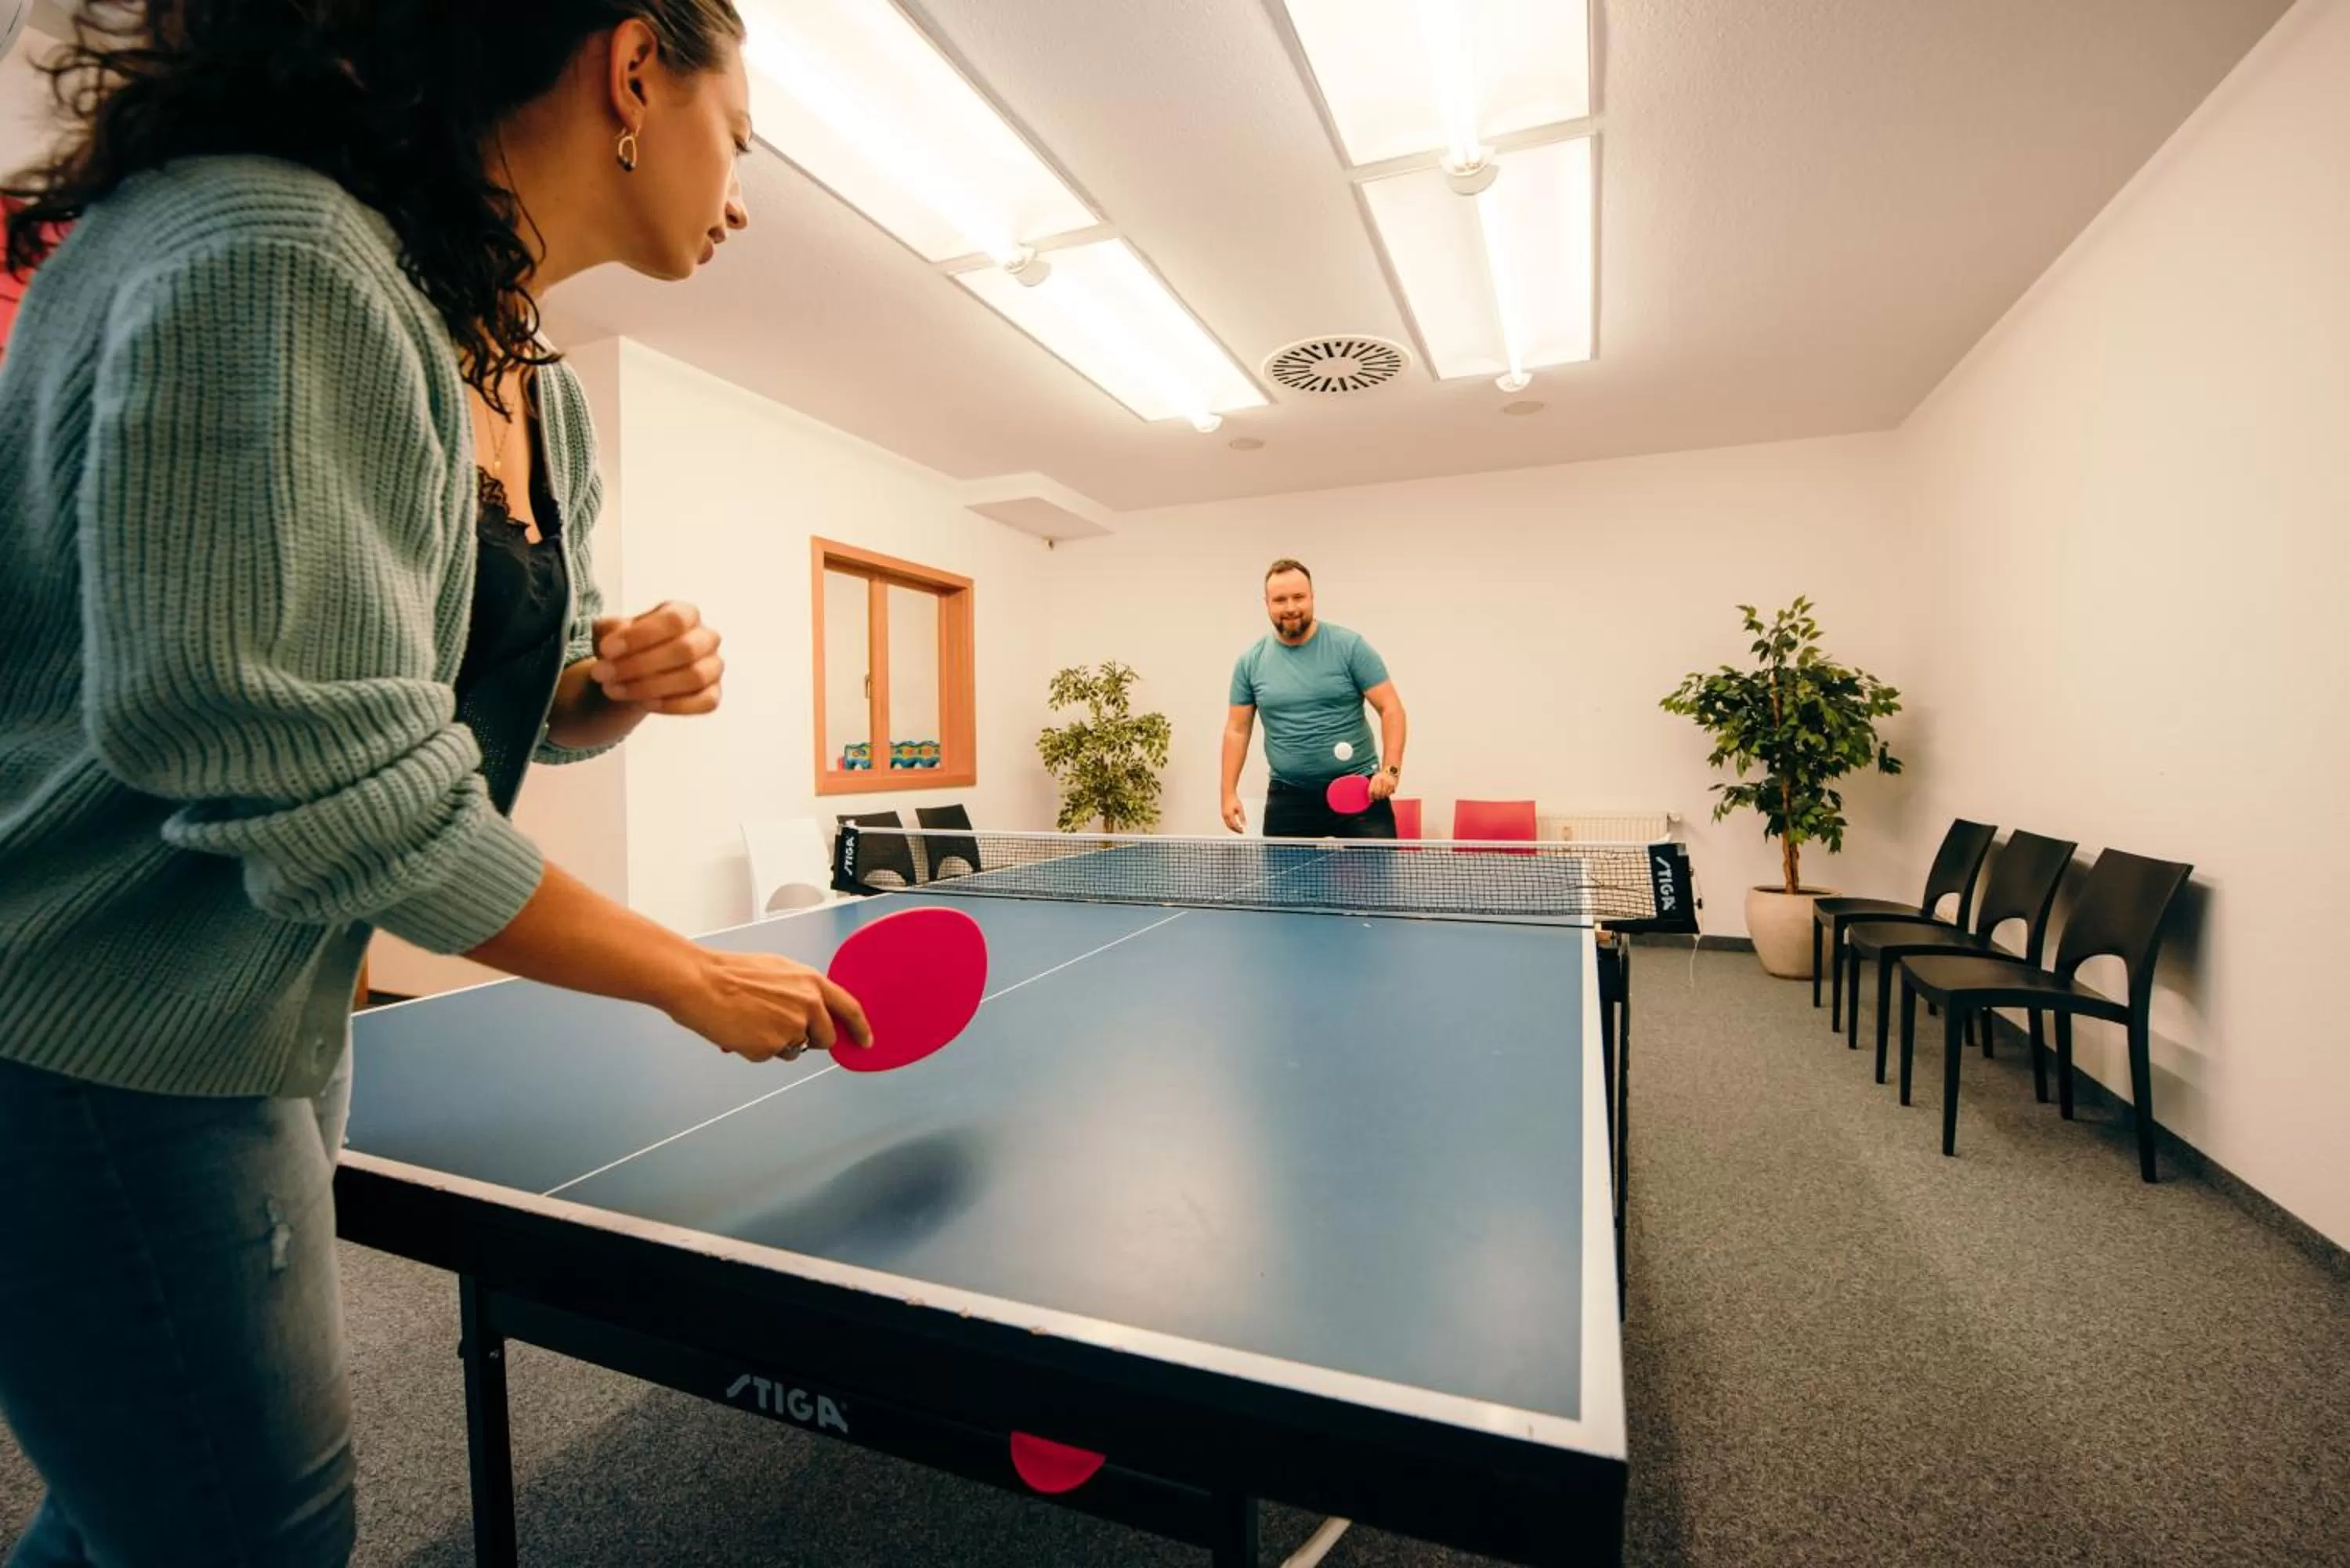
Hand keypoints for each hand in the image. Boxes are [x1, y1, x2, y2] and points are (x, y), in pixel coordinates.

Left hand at [589, 601, 723, 715]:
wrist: (636, 674)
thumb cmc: (628, 647)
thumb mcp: (612, 632)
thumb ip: (609, 630)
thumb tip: (611, 637)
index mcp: (686, 613)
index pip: (674, 620)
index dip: (640, 635)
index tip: (606, 649)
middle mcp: (706, 637)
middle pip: (685, 649)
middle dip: (639, 664)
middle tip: (603, 674)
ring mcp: (713, 667)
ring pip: (694, 677)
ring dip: (650, 687)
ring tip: (614, 690)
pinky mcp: (713, 694)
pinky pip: (704, 703)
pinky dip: (673, 705)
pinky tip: (643, 704)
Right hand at [665, 950, 871, 1062]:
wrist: (703, 983)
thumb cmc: (734, 973)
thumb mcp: (780, 970)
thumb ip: (802, 990)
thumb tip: (814, 1009)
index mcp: (812, 983)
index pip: (850, 1009)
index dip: (860, 1028)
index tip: (866, 1041)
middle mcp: (808, 1007)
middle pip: (825, 1038)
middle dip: (812, 1040)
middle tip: (785, 1030)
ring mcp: (790, 1029)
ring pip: (794, 1049)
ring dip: (779, 1043)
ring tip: (752, 1020)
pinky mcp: (770, 1048)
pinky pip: (770, 1055)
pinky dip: (756, 1048)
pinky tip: (741, 1029)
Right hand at [1221, 793, 1246, 833]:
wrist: (1227, 793)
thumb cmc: (1233, 799)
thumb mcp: (1240, 808)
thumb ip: (1242, 817)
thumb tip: (1244, 824)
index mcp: (1229, 815)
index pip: (1234, 825)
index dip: (1239, 829)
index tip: (1243, 831)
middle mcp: (1225, 816)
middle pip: (1230, 826)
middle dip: (1235, 830)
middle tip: (1240, 832)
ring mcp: (1223, 815)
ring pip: (1227, 824)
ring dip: (1232, 828)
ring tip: (1238, 829)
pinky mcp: (1223, 813)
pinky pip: (1226, 821)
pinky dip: (1230, 824)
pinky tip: (1234, 823)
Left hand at [1368, 768, 1398, 801]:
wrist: (1391, 769)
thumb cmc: (1381, 776)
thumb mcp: (1374, 778)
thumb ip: (1371, 786)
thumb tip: (1370, 798)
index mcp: (1375, 779)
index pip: (1371, 791)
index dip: (1371, 796)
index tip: (1372, 799)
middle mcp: (1381, 780)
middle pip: (1378, 793)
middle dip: (1377, 797)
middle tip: (1378, 797)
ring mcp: (1387, 783)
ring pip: (1384, 794)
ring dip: (1383, 796)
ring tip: (1383, 794)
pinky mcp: (1393, 785)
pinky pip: (1390, 793)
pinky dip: (1389, 793)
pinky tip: (1388, 790)